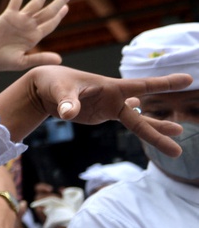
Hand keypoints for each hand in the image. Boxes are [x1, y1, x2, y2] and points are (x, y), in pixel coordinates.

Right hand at [0, 0, 72, 71]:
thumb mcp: (21, 62)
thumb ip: (39, 58)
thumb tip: (60, 59)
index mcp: (33, 38)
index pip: (50, 24)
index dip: (59, 16)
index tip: (66, 7)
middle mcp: (28, 26)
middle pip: (49, 11)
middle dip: (60, 0)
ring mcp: (19, 19)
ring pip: (36, 2)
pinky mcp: (8, 15)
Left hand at [23, 65, 190, 155]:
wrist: (44, 88)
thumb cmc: (53, 83)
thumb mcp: (59, 91)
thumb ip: (66, 102)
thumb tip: (68, 114)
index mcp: (110, 87)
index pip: (142, 86)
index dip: (164, 83)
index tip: (188, 78)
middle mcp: (114, 97)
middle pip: (142, 114)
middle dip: (160, 127)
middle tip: (182, 133)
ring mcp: (110, 106)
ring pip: (137, 121)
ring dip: (155, 131)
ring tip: (175, 148)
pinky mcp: (103, 114)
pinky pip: (126, 122)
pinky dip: (141, 126)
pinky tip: (156, 131)